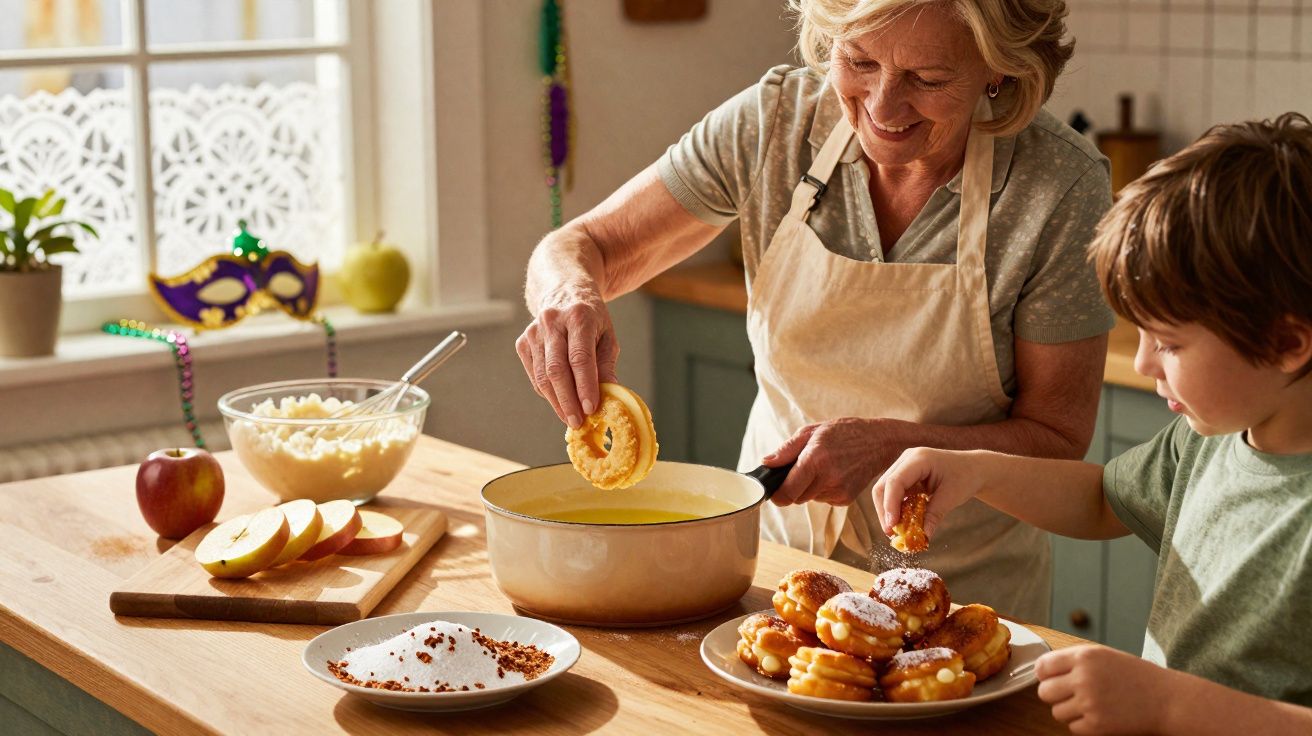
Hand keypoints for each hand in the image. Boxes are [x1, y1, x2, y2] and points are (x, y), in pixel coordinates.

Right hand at [515, 293, 618, 427]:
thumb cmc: (591, 318)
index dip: (585, 386)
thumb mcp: (607, 335)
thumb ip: (606, 364)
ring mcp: (533, 332)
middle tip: (578, 422)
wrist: (563, 291)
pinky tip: (560, 400)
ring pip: (542, 376)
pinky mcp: (522, 343)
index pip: (580, 357)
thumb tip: (609, 395)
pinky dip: (548, 393)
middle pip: (557, 369)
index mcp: (579, 316)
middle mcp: (552, 322)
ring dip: (557, 402)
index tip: (591, 409)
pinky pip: (535, 376)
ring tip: (570, 418)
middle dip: (568, 400)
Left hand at [762, 418, 904, 506]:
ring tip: (823, 467)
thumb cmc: (843, 432)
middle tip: (803, 468)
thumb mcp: (812, 431)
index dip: (776, 495)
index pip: (787, 492)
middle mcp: (827, 478)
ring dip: (809, 487)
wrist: (879, 441)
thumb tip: (766, 463)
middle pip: (796, 497)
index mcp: (815, 460)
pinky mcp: (846, 499)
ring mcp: (839, 491)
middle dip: (793, 487)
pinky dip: (823, 490)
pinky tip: (834, 474)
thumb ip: (786, 450)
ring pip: (809, 498)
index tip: (773, 491)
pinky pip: (823, 499)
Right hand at [871, 447, 987, 539]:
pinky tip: (903, 522)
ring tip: (897, 531)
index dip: (890, 505)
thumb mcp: (952, 497)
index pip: (895, 481)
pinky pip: (893, 493)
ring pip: (884, 490)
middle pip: (883, 486)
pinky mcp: (904, 476)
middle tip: (891, 533)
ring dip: (888, 511)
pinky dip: (896, 509)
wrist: (974, 468)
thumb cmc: (966, 477)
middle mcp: (906, 459)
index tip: (891, 526)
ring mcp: (903, 466)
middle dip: (885, 511)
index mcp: (919, 458)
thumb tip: (922, 537)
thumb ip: (934, 515)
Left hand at [1035, 645, 1168, 734]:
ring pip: (1057, 712)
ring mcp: (1090, 703)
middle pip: (1045, 692)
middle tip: (1072, 694)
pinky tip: (1100, 715)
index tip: (1052, 678)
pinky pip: (1073, 727)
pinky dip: (1083, 724)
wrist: (1166, 700)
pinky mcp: (1097, 725)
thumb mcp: (1104, 656)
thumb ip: (1073, 660)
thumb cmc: (1135, 676)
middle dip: (1055, 695)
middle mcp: (1084, 678)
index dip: (1045, 674)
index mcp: (1085, 657)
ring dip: (1069, 711)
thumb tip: (1040, 670)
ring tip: (1090, 704)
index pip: (1042, 667)